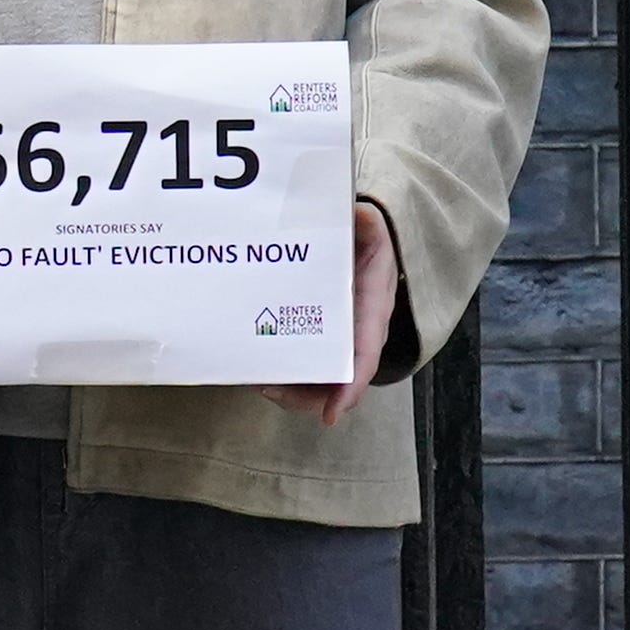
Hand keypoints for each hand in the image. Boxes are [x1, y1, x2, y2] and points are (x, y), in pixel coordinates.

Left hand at [277, 203, 403, 421]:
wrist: (363, 237)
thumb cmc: (365, 236)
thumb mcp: (371, 226)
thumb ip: (367, 223)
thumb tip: (362, 216)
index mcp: (372, 310)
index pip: (365, 357)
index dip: (350, 387)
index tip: (331, 413)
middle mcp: (358, 332)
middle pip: (337, 381)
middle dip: (305, 395)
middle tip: (268, 387)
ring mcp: (339, 338)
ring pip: (319, 380)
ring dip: (290, 389)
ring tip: (258, 381)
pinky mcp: (320, 336)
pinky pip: (306, 365)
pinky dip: (284, 372)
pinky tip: (258, 367)